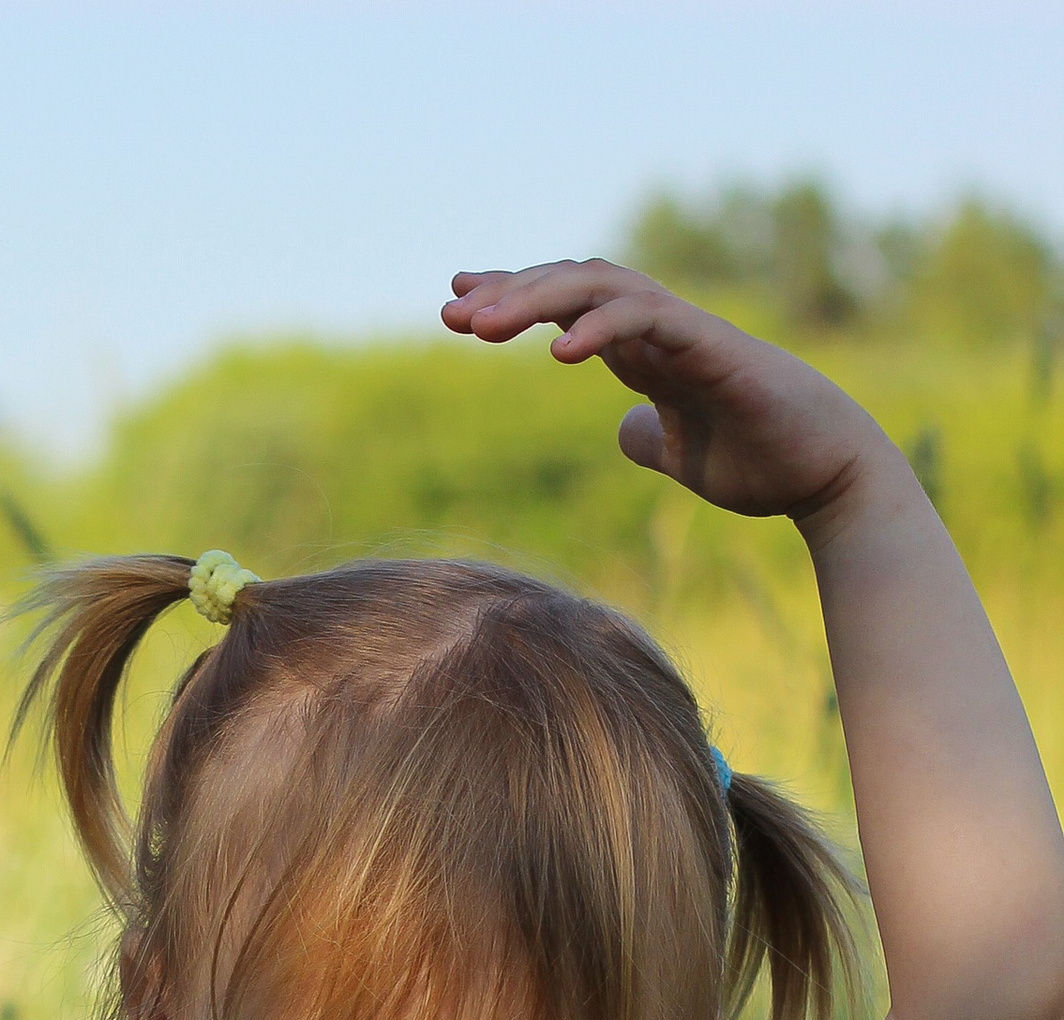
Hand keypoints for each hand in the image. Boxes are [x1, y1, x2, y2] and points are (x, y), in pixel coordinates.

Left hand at [442, 260, 885, 523]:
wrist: (826, 476)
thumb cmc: (763, 462)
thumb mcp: (682, 457)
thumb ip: (650, 437)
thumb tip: (625, 433)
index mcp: (647, 353)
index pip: (569, 308)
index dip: (514, 301)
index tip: (457, 310)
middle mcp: (662, 330)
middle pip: (574, 285)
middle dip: (509, 293)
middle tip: (451, 311)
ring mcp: (688, 331)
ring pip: (603, 286)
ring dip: (539, 299)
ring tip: (483, 326)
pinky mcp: (714, 347)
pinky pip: (650, 320)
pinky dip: (602, 327)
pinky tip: (559, 350)